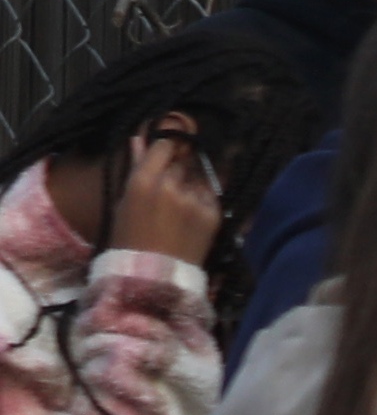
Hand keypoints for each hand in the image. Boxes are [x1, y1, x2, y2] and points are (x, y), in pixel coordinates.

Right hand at [95, 125, 221, 269]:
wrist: (154, 276)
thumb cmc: (130, 238)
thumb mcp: (125, 201)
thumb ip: (136, 168)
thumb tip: (140, 138)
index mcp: (143, 180)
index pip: (165, 144)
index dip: (167, 145)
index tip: (167, 150)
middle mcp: (172, 184)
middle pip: (183, 160)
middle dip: (177, 167)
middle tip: (170, 186)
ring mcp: (195, 198)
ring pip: (198, 177)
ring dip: (190, 183)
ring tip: (177, 208)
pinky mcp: (213, 213)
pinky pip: (210, 195)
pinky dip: (202, 199)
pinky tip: (189, 217)